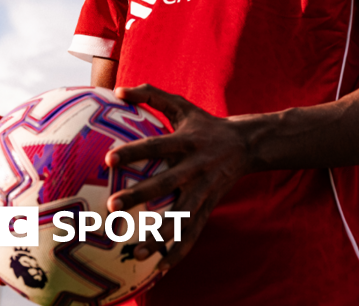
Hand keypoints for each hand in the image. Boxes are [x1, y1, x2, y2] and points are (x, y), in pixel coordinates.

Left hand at [104, 84, 249, 271]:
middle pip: (166, 184)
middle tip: (113, 206)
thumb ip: (152, 95)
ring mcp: (204, 190)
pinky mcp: (209, 207)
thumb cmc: (207, 124)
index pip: (157, 146)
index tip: (109, 159)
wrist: (248, 144)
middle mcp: (195, 168)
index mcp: (187, 142)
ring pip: (181, 215)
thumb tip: (118, 88)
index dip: (134, 152)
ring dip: (160, 235)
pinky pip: (194, 232)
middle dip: (141, 196)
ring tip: (137, 252)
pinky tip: (161, 270)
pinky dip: (179, 252)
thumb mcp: (184, 106)